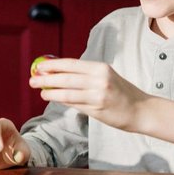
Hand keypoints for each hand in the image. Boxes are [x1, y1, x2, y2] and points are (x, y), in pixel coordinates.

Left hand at [29, 58, 147, 131]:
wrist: (141, 110)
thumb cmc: (120, 93)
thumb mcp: (105, 77)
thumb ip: (83, 75)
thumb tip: (56, 74)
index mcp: (100, 68)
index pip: (71, 64)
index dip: (53, 65)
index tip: (39, 66)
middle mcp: (100, 79)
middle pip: (66, 78)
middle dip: (46, 78)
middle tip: (32, 79)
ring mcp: (99, 95)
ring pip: (67, 92)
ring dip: (50, 92)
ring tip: (40, 91)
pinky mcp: (97, 109)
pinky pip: (74, 104)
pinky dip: (61, 100)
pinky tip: (52, 98)